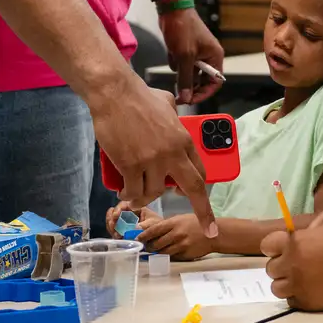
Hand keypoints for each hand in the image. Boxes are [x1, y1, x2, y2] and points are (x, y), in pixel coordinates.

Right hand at [90, 76, 216, 235]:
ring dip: (145, 198)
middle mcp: (172, 153)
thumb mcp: (167, 103)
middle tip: (208, 229)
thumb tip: (174, 118)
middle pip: (192, 188)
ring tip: (135, 196)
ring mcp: (152, 160)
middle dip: (203, 212)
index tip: (205, 205)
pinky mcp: (131, 165)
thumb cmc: (139, 96)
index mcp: (183, 139)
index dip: (203, 191)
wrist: (115, 94)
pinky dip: (129, 197)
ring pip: (155, 193)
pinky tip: (124, 195)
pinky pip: (133, 191)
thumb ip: (174, 116)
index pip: (200, 171)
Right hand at [104, 202, 161, 235]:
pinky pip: (114, 230)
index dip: (118, 209)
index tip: (116, 216)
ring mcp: (124, 223)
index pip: (123, 204)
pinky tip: (117, 236)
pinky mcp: (122, 232)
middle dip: (112, 219)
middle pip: (114, 212)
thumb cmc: (158, 226)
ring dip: (111, 227)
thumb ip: (144, 226)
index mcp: (135, 208)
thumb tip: (134, 228)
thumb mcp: (153, 224)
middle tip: (113, 225)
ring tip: (116, 233)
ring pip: (112, 222)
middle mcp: (127, 214)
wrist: (160, 236)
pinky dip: (113, 233)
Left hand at [137, 213, 212, 261]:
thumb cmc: (196, 224)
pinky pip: (172, 257)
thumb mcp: (181, 219)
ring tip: (152, 252)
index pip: (154, 230)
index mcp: (174, 223)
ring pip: (162, 252)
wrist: (215, 234)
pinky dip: (167, 256)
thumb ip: (167, 225)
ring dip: (156, 253)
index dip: (144, 235)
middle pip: (156, 243)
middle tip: (144, 247)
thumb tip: (150, 231)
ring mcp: (181, 246)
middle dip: (148, 246)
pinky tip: (165, 254)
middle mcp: (177, 234)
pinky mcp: (185, 255)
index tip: (137, 239)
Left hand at [158, 6, 225, 104]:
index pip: (215, 82)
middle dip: (189, 85)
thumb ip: (186, 79)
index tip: (189, 100)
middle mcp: (209, 56)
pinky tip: (171, 51)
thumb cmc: (183, 29)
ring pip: (190, 73)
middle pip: (202, 80)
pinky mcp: (187, 50)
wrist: (172, 9)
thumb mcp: (184, 57)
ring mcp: (198, 53)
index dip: (203, 94)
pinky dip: (175, 61)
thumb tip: (186, 98)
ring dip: (180, 71)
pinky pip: (182, 64)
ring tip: (175, 59)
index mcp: (215, 56)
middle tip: (178, 93)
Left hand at [262, 226, 322, 310]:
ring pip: (276, 288)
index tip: (281, 249)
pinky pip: (290, 301)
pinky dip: (297, 296)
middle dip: (281, 266)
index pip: (266, 245)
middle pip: (270, 268)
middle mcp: (292, 264)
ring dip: (286, 283)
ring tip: (301, 280)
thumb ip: (300, 240)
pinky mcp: (306, 303)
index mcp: (294, 243)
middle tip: (296, 265)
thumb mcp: (321, 233)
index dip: (274, 247)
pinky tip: (309, 290)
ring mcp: (297, 285)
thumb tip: (286, 246)